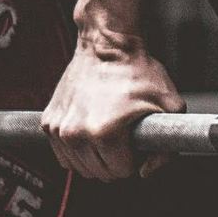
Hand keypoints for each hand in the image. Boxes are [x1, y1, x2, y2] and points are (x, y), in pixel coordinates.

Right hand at [43, 40, 184, 180]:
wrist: (106, 43)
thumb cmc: (138, 71)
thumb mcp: (169, 105)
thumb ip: (167, 147)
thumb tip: (145, 172)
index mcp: (104, 133)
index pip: (122, 171)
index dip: (135, 157)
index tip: (137, 137)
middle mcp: (76, 134)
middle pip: (100, 173)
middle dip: (116, 160)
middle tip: (124, 134)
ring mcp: (58, 129)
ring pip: (80, 168)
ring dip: (96, 157)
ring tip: (108, 130)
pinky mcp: (47, 123)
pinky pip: (64, 155)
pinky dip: (78, 149)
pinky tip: (91, 129)